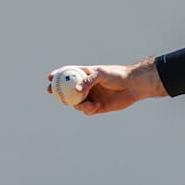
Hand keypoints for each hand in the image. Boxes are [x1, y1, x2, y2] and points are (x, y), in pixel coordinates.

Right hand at [46, 61, 164, 114]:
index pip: (69, 74)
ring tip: (89, 104)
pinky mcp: (98, 107)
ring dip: (78, 105)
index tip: (50, 78)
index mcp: (87, 74)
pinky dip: (88, 110)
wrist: (134, 86)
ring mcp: (92, 96)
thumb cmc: (118, 75)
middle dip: (58, 92)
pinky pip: (87, 111)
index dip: (58, 76)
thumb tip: (76, 90)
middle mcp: (87, 86)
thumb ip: (88, 81)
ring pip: (77, 103)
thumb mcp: (102, 74)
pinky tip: (96, 106)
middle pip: (68, 91)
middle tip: (52, 93)